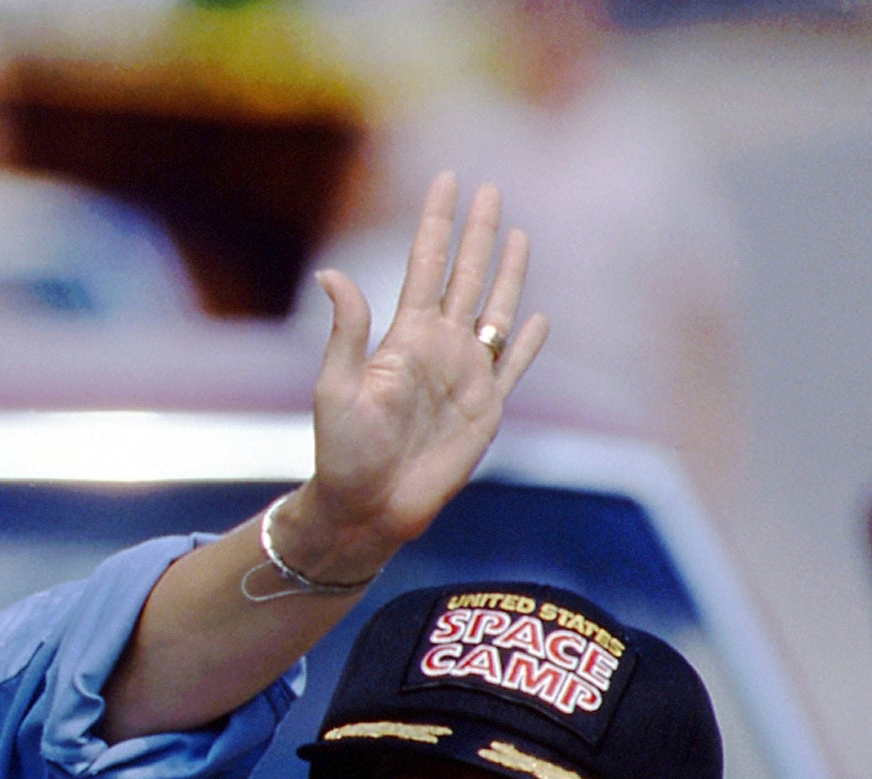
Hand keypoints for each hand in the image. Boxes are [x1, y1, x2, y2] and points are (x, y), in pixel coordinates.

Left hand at [275, 172, 548, 584]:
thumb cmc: (343, 451)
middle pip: (465, 276)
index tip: (446, 179)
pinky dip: (527, 344)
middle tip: (489, 187)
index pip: (425, 265)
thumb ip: (347, 330)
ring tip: (517, 234)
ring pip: (494, 311)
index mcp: (403, 338)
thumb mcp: (337, 387)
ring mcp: (465, 377)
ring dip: (507, 273)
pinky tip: (540, 319)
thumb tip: (332, 272)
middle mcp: (438, 349)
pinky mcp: (486, 411)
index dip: (436, 223)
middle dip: (476, 232)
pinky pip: (512, 369)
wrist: (368, 506)